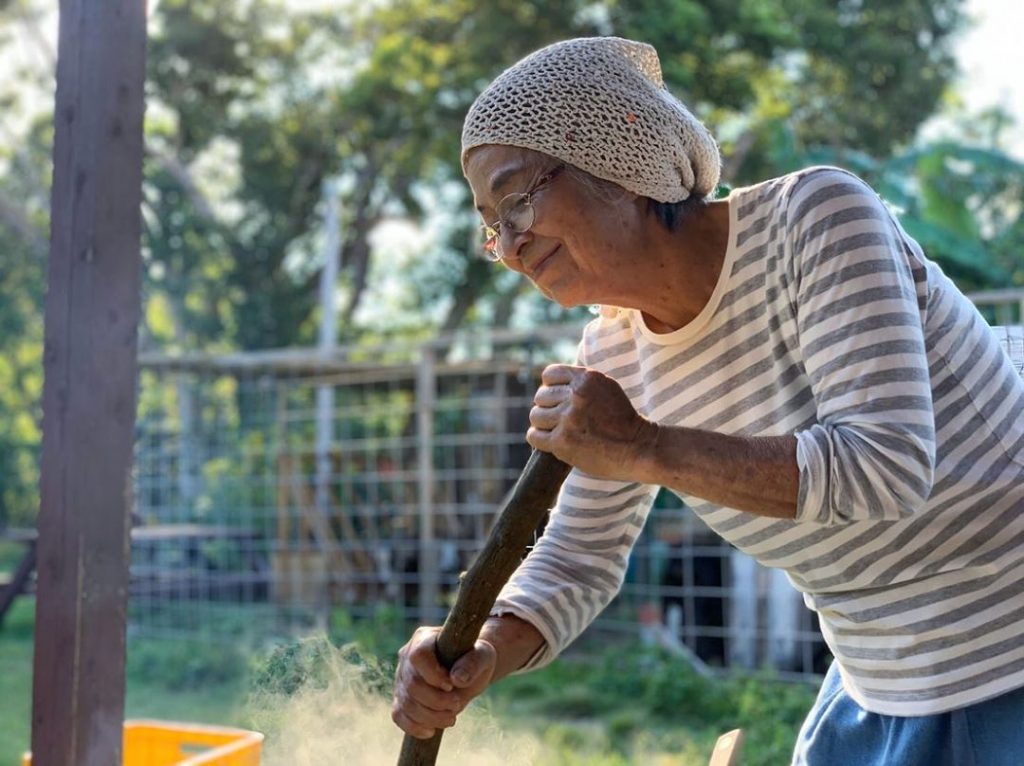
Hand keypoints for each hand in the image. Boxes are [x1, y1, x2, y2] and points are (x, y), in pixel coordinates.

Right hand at [391, 626, 496, 738]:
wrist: (468, 669)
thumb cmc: (475, 657)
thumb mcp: (483, 655)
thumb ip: (473, 663)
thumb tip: (457, 679)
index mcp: (424, 638)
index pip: (418, 656)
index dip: (434, 675)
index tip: (452, 685)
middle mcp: (407, 656)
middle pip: (412, 684)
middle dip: (437, 701)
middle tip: (457, 703)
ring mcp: (401, 677)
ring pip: (406, 703)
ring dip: (430, 717)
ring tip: (451, 717)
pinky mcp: (401, 697)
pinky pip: (398, 714)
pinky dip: (412, 726)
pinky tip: (431, 731)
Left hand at [527, 364, 657, 481]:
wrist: (641, 448)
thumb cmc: (624, 423)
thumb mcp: (607, 389)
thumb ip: (583, 384)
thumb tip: (552, 385)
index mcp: (587, 378)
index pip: (550, 375)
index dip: (551, 388)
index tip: (559, 400)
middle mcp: (576, 394)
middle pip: (541, 396)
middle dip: (548, 408)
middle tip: (561, 421)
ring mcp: (569, 418)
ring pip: (536, 415)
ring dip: (543, 425)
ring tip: (557, 432)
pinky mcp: (563, 441)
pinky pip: (534, 435)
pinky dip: (539, 440)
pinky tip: (552, 443)